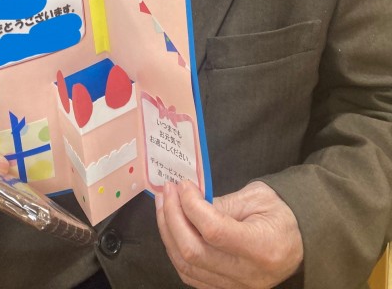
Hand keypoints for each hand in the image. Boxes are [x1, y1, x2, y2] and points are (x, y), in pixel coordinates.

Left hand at [156, 180, 302, 287]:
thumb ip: (224, 203)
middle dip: (172, 217)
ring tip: (164, 205)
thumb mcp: (258, 198)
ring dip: (168, 233)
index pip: (214, 231)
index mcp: (262, 247)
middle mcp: (247, 275)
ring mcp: (235, 288)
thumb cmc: (280, 215)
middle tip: (167, 191)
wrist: (298, 244)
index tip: (183, 185)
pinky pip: (191, 275)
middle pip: (194, 251)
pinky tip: (172, 227)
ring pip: (187, 266)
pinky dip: (175, 250)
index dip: (192, 206)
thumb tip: (189, 199)